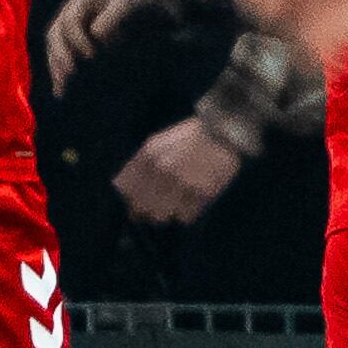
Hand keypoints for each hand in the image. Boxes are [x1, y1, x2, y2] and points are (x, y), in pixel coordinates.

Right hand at [44, 0, 147, 86]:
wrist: (148, 7)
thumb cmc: (141, 3)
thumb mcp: (130, 5)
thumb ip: (112, 18)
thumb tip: (95, 35)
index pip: (70, 22)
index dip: (77, 40)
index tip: (91, 56)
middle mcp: (71, 9)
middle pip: (55, 34)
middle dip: (61, 55)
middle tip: (71, 74)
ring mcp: (69, 25)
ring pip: (54, 47)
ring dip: (56, 67)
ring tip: (61, 88)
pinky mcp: (73, 40)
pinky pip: (60, 57)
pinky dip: (60, 72)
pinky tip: (60, 90)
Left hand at [113, 118, 246, 226]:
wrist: (223, 130)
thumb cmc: (189, 137)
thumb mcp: (158, 142)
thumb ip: (140, 164)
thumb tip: (125, 189)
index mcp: (148, 156)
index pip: (124, 189)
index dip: (128, 199)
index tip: (135, 202)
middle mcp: (162, 170)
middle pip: (140, 208)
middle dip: (145, 211)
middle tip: (155, 208)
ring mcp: (182, 183)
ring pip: (160, 216)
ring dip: (166, 213)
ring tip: (175, 205)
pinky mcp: (202, 193)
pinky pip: (185, 217)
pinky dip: (186, 214)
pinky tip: (192, 202)